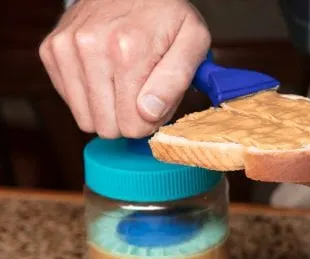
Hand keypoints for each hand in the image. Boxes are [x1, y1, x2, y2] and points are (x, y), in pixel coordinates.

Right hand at [39, 0, 209, 138]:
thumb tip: (149, 114)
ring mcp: (66, 48)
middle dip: (128, 118)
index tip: (157, 104)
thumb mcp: (193, 41)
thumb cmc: (166, 16)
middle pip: (108, 126)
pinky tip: (106, 76)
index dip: (149, 121)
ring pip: (86, 119)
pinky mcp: (51, 51)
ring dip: (108, 110)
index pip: (132, 124)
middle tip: (142, 93)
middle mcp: (91, 47)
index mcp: (128, 50)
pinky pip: (71, 102)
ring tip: (124, 83)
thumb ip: (176, 79)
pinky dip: (90, 96)